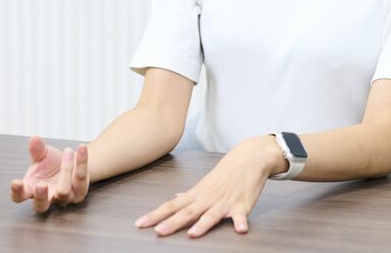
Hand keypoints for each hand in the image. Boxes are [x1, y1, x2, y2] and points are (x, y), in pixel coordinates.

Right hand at [9, 135, 89, 212]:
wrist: (73, 164)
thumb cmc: (51, 164)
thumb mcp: (43, 155)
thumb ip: (37, 149)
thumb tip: (34, 139)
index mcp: (30, 190)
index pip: (19, 197)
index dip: (16, 192)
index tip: (15, 182)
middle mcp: (46, 199)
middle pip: (40, 206)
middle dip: (40, 196)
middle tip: (41, 184)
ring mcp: (63, 199)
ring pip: (63, 190)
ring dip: (66, 169)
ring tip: (67, 151)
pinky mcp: (79, 194)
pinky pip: (80, 178)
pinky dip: (81, 162)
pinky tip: (81, 147)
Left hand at [134, 135, 283, 237]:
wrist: (251, 157)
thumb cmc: (227, 171)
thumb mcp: (206, 182)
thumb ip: (190, 194)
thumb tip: (175, 198)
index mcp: (198, 194)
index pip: (172, 206)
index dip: (156, 215)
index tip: (140, 223)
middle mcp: (208, 199)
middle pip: (188, 212)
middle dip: (173, 223)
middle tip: (158, 231)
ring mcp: (225, 202)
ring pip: (212, 215)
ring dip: (203, 224)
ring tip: (193, 234)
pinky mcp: (242, 205)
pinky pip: (242, 215)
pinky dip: (241, 222)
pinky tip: (241, 229)